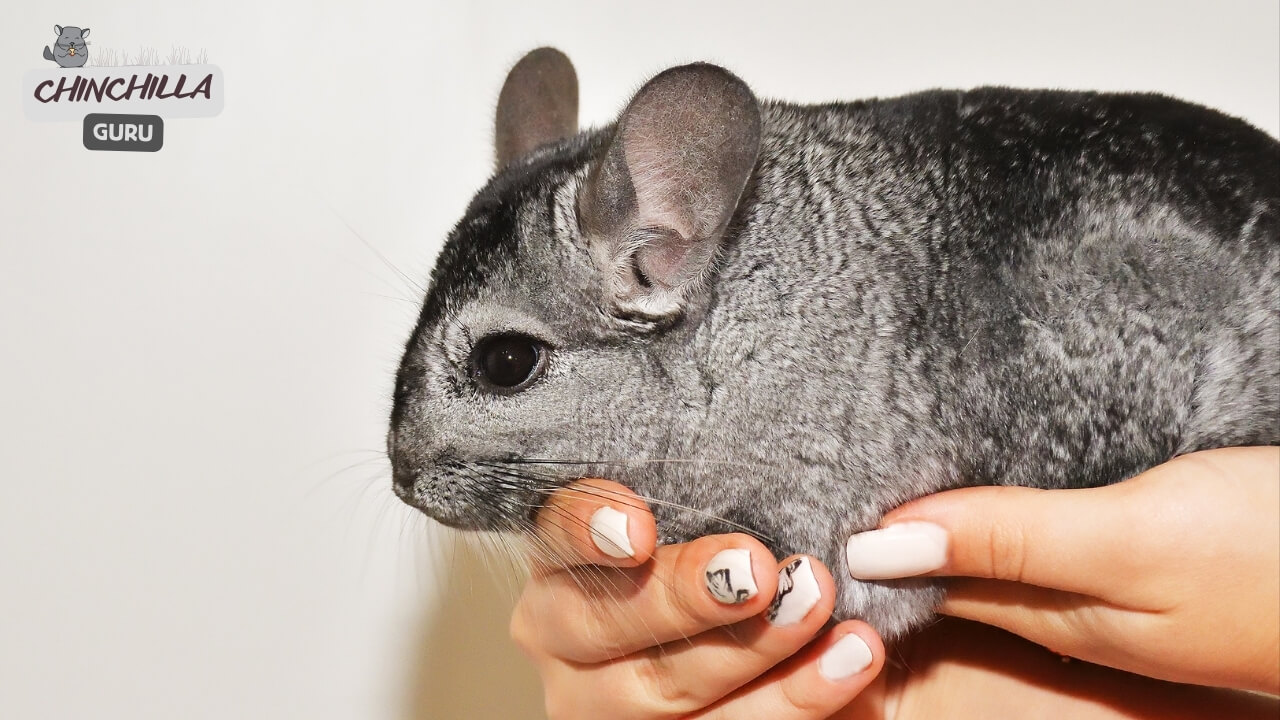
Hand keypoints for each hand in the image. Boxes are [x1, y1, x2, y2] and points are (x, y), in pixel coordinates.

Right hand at [508, 479, 885, 718]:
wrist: (755, 632)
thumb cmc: (725, 544)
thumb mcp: (701, 506)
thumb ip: (707, 486)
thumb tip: (752, 433)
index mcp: (561, 559)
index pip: (555, 534)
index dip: (588, 529)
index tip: (639, 527)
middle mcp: (566, 636)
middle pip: (602, 622)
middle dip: (682, 597)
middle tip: (754, 568)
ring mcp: (609, 701)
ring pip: (667, 690)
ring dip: (753, 648)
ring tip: (817, 600)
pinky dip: (796, 696)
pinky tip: (850, 656)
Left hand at [845, 446, 1279, 694]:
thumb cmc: (1274, 558)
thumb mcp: (1128, 545)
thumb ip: (1007, 540)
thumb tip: (875, 547)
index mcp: (1051, 613)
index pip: (920, 584)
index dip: (858, 548)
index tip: (798, 505)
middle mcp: (1069, 602)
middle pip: (949, 566)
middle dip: (884, 528)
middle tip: (814, 468)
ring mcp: (1109, 575)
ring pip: (994, 541)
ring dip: (940, 508)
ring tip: (873, 452)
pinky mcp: (1146, 540)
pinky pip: (1047, 521)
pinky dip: (1004, 495)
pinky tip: (984, 460)